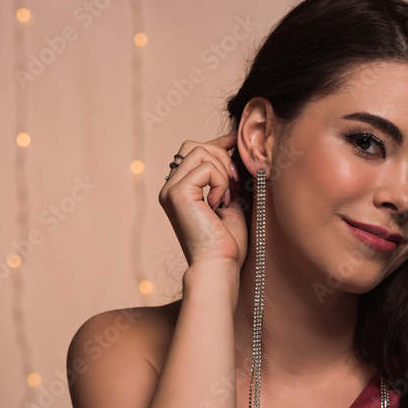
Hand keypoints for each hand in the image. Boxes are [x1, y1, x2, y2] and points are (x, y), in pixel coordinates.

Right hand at [158, 131, 247, 268]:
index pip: (192, 152)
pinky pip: (205, 167)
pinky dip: (220, 182)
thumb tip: (235, 149)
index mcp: (180, 191)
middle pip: (192, 145)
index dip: (217, 143)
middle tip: (234, 182)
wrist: (219, 266)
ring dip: (222, 171)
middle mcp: (170, 188)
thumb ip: (227, 177)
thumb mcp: (230, 201)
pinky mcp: (178, 193)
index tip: (237, 141)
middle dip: (220, 155)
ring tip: (226, 197)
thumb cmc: (226, 243)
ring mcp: (171, 190)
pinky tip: (219, 203)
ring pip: (199, 151)